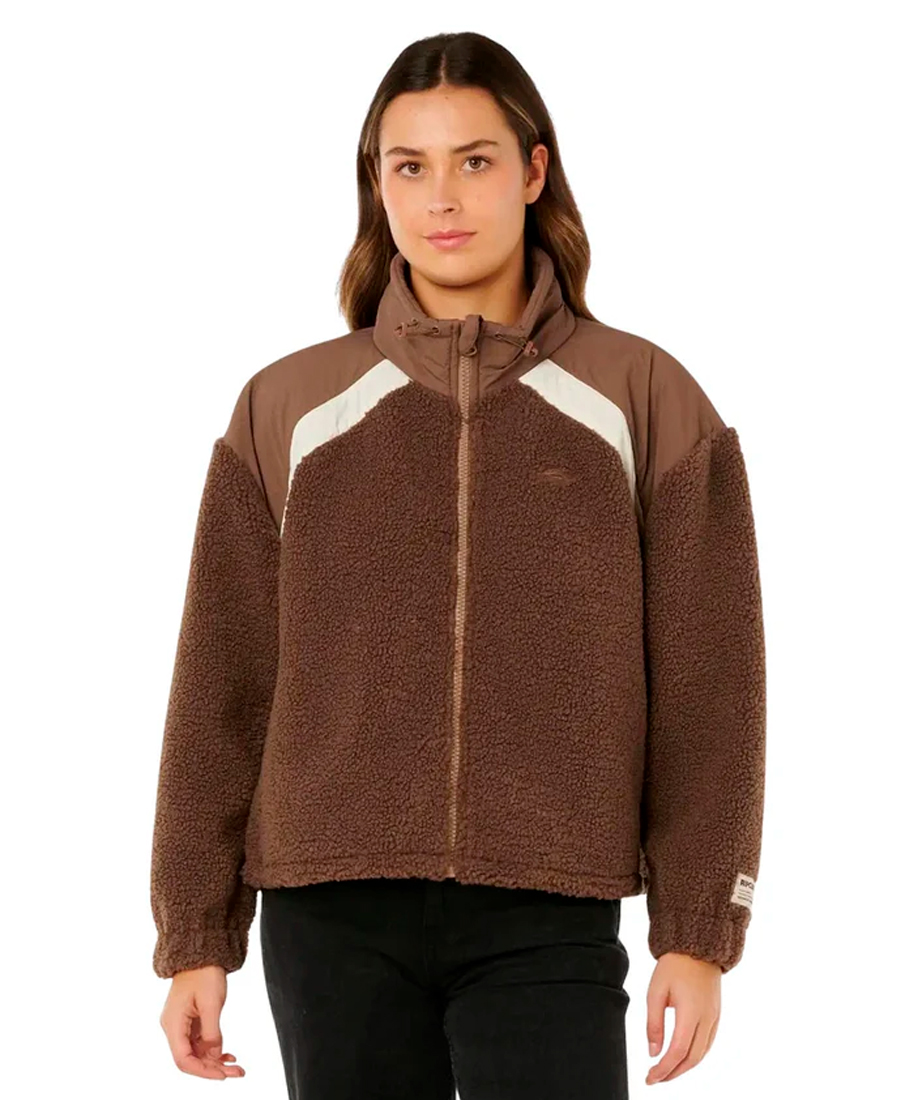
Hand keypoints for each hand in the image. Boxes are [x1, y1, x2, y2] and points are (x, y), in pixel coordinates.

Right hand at [159, 964, 245, 1078]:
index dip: (203, 1071)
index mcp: (173, 1024)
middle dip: (213, 1069)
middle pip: (190, 1059)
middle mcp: (174, 1027)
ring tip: (236, 1067)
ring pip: (196, 1053)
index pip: (183, 1060)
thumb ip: (212, 1032)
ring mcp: (181, 1024)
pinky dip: (213, 1049)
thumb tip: (214, 1056)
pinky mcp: (190, 1020)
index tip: (222, 1075)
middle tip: (237, 1073)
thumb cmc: (204, 973)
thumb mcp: (212, 1003)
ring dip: (215, 1061)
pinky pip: (200, 1042)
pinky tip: (227, 1054)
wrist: (201, 952)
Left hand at [645, 952, 721, 1084]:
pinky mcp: (716, 1015)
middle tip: (655, 1078)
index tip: (650, 1077)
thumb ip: (653, 1023)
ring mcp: (715, 1018)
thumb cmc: (674, 966)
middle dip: (673, 1073)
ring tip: (666, 1071)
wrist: (697, 946)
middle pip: (692, 1059)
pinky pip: (708, 1044)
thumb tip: (653, 1052)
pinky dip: (695, 1056)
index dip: (663, 1069)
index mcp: (690, 1012)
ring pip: (702, 1054)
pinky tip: (682, 1057)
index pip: (677, 1051)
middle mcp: (707, 1019)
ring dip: (684, 1067)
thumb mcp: (656, 991)